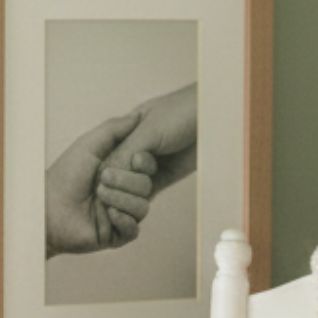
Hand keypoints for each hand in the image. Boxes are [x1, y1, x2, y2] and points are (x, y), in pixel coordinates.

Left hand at [46, 108, 163, 258]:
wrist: (47, 206)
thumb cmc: (65, 174)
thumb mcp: (90, 144)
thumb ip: (114, 129)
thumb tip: (138, 115)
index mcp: (120, 173)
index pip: (147, 169)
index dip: (143, 164)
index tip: (134, 159)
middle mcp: (122, 193)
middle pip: (147, 187)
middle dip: (126, 182)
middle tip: (101, 180)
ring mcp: (120, 215)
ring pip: (142, 208)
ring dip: (121, 200)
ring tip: (99, 196)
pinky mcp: (115, 235)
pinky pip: (134, 230)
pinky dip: (124, 221)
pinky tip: (108, 214)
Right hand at [106, 83, 197, 198]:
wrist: (214, 117)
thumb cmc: (181, 113)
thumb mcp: (148, 131)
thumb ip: (125, 154)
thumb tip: (103, 179)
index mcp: (122, 134)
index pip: (104, 162)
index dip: (105, 176)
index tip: (108, 184)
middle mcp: (130, 152)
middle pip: (114, 179)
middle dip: (122, 185)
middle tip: (137, 177)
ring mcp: (146, 166)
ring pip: (129, 190)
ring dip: (135, 192)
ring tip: (149, 177)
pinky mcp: (162, 178)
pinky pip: (145, 196)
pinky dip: (141, 202)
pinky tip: (141, 203)